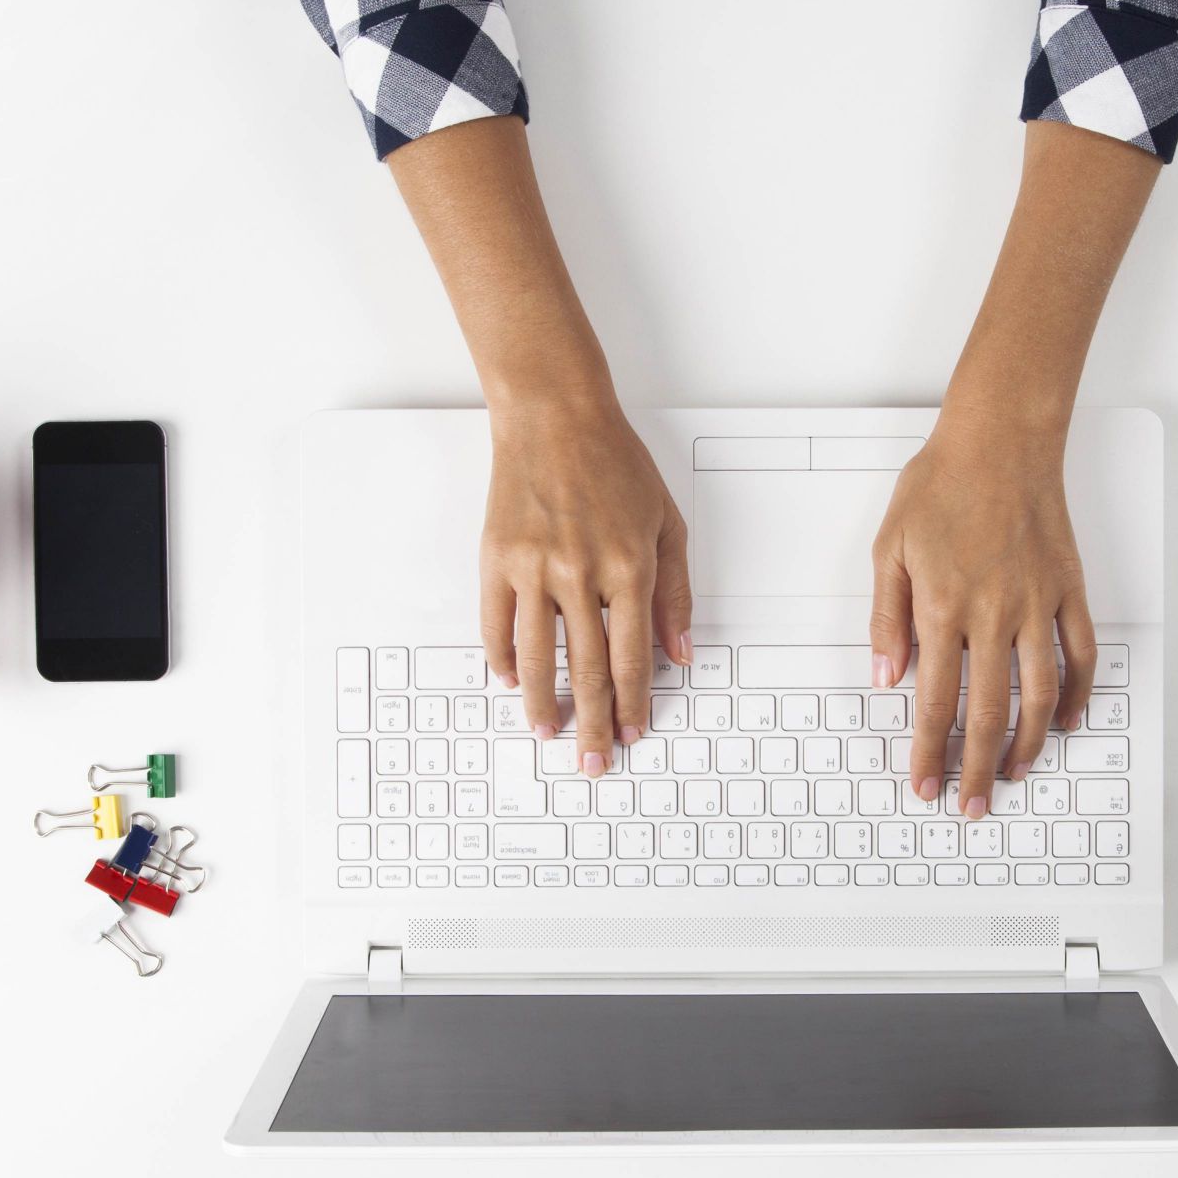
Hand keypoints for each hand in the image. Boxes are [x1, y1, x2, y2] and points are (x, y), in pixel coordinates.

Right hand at [481, 395, 691, 772]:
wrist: (554, 415)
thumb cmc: (614, 463)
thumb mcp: (665, 523)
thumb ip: (675, 592)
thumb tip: (682, 652)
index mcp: (628, 567)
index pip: (632, 657)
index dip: (634, 703)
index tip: (634, 732)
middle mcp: (579, 573)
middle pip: (586, 670)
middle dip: (593, 724)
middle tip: (593, 761)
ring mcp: (533, 568)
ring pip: (537, 657)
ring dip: (542, 704)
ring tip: (546, 733)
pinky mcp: (496, 558)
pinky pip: (497, 625)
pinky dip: (503, 658)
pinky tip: (511, 681)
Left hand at [869, 414, 1092, 818]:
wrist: (1000, 439)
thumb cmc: (941, 485)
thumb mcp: (890, 548)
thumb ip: (888, 618)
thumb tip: (887, 676)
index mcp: (944, 608)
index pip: (934, 701)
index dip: (929, 751)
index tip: (925, 784)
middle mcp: (995, 615)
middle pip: (989, 713)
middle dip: (979, 768)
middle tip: (973, 804)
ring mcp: (1038, 605)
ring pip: (1040, 694)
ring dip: (1029, 743)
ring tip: (1016, 773)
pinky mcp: (1069, 591)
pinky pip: (1081, 655)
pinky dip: (1078, 694)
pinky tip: (1064, 722)